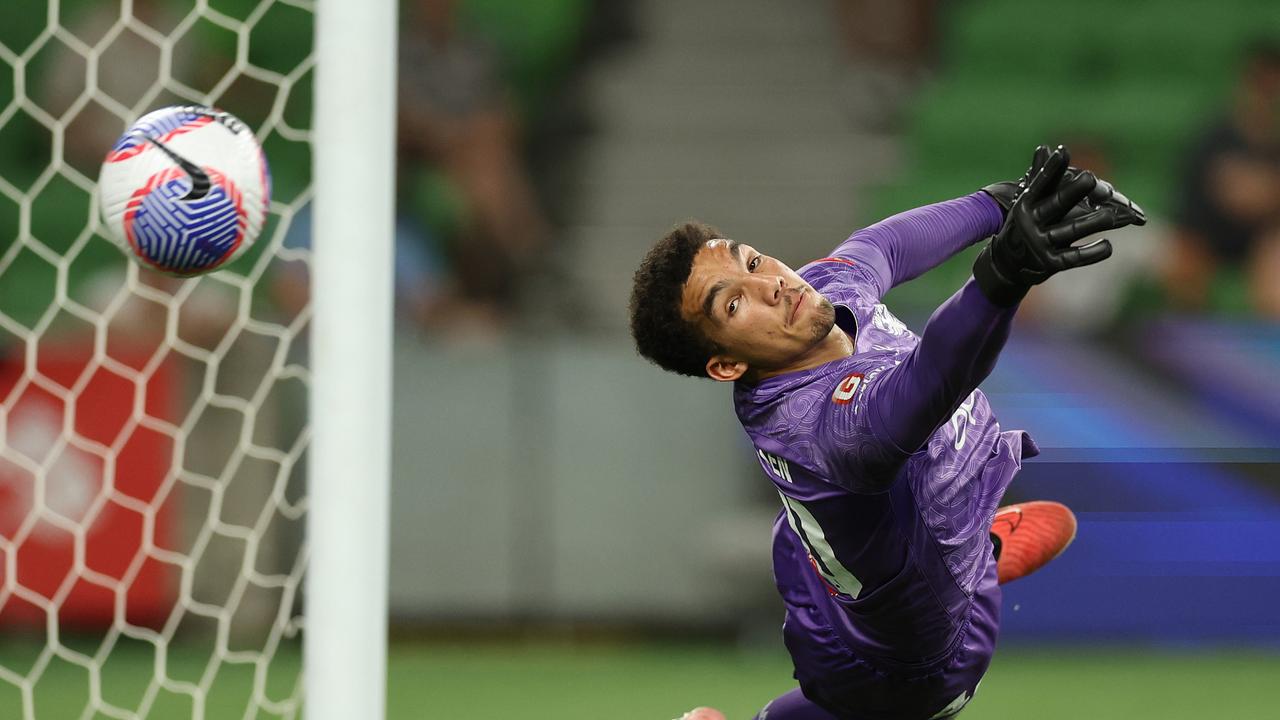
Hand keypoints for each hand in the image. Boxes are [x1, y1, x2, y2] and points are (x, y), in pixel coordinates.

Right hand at [973, 145, 1143, 305]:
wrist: (1007, 263)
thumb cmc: (1024, 224)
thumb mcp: (1027, 201)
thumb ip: (1039, 176)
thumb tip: (1043, 147)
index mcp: (1026, 203)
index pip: (1041, 182)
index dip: (1052, 168)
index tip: (1063, 151)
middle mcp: (1030, 222)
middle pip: (1056, 205)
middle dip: (1072, 191)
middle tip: (1089, 177)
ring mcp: (1039, 243)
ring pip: (1070, 230)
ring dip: (1092, 222)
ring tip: (1111, 215)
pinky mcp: (1050, 262)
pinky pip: (1074, 258)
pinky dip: (1092, 253)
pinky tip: (1108, 245)